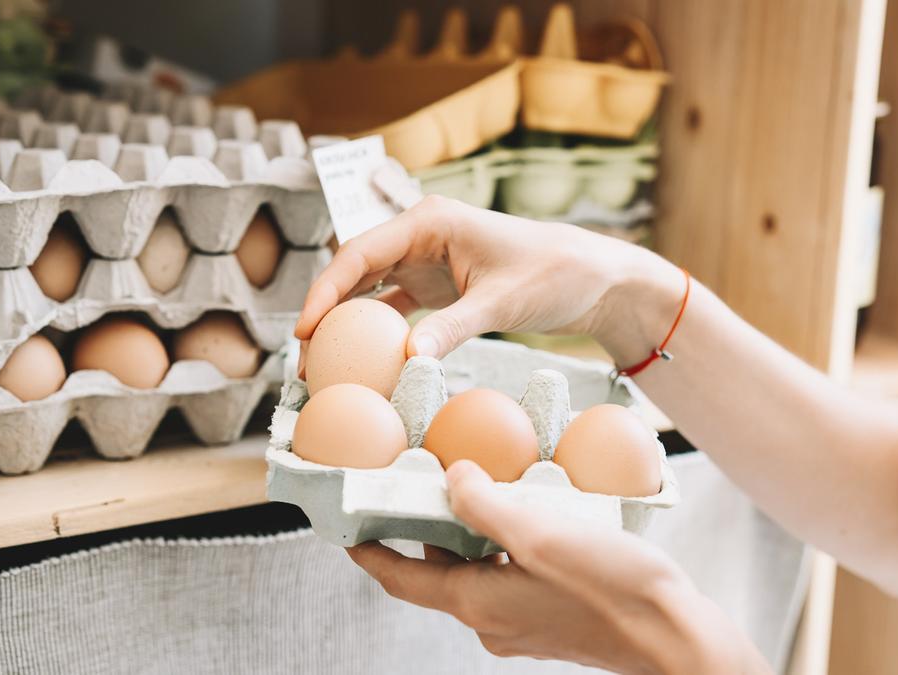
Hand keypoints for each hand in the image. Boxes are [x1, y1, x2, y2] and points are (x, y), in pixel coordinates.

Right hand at [294, 195, 683, 375]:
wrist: (592, 279)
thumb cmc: (554, 274)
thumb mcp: (502, 304)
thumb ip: (453, 328)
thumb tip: (408, 359)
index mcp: (430, 220)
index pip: (360, 251)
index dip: (325, 290)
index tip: (305, 329)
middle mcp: (421, 235)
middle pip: (355, 271)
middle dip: (326, 313)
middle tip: (305, 360)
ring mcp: (426, 260)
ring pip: (369, 290)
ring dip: (346, 325)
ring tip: (322, 367)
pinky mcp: (438, 286)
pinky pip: (393, 308)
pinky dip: (375, 333)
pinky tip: (360, 363)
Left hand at [348, 461, 768, 673]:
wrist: (674, 635)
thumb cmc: (610, 587)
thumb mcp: (540, 533)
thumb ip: (485, 505)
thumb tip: (451, 478)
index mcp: (476, 602)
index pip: (401, 578)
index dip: (369, 553)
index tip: (345, 530)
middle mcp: (491, 620)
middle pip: (439, 572)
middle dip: (425, 530)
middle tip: (418, 484)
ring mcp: (522, 625)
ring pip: (479, 572)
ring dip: (472, 533)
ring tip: (479, 486)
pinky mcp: (552, 621)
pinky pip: (512, 578)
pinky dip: (507, 546)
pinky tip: (531, 515)